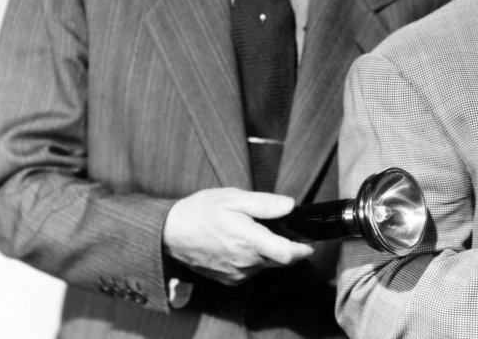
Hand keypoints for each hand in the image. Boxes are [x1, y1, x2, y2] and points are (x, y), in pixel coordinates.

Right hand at [163, 188, 313, 285]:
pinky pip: (251, 270)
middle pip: (279, 260)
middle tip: (278, 228)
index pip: (287, 254)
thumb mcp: (233, 198)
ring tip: (252, 232)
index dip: (302, 249)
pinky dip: (253, 259)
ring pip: (265, 264)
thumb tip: (290, 205)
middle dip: (286, 246)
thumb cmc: (200, 211)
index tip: (308, 242)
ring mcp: (236, 273)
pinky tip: (240, 243)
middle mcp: (244, 261)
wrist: (170, 233)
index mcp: (248, 240)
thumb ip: (264, 204)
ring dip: (267, 251)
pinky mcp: (229, 279)